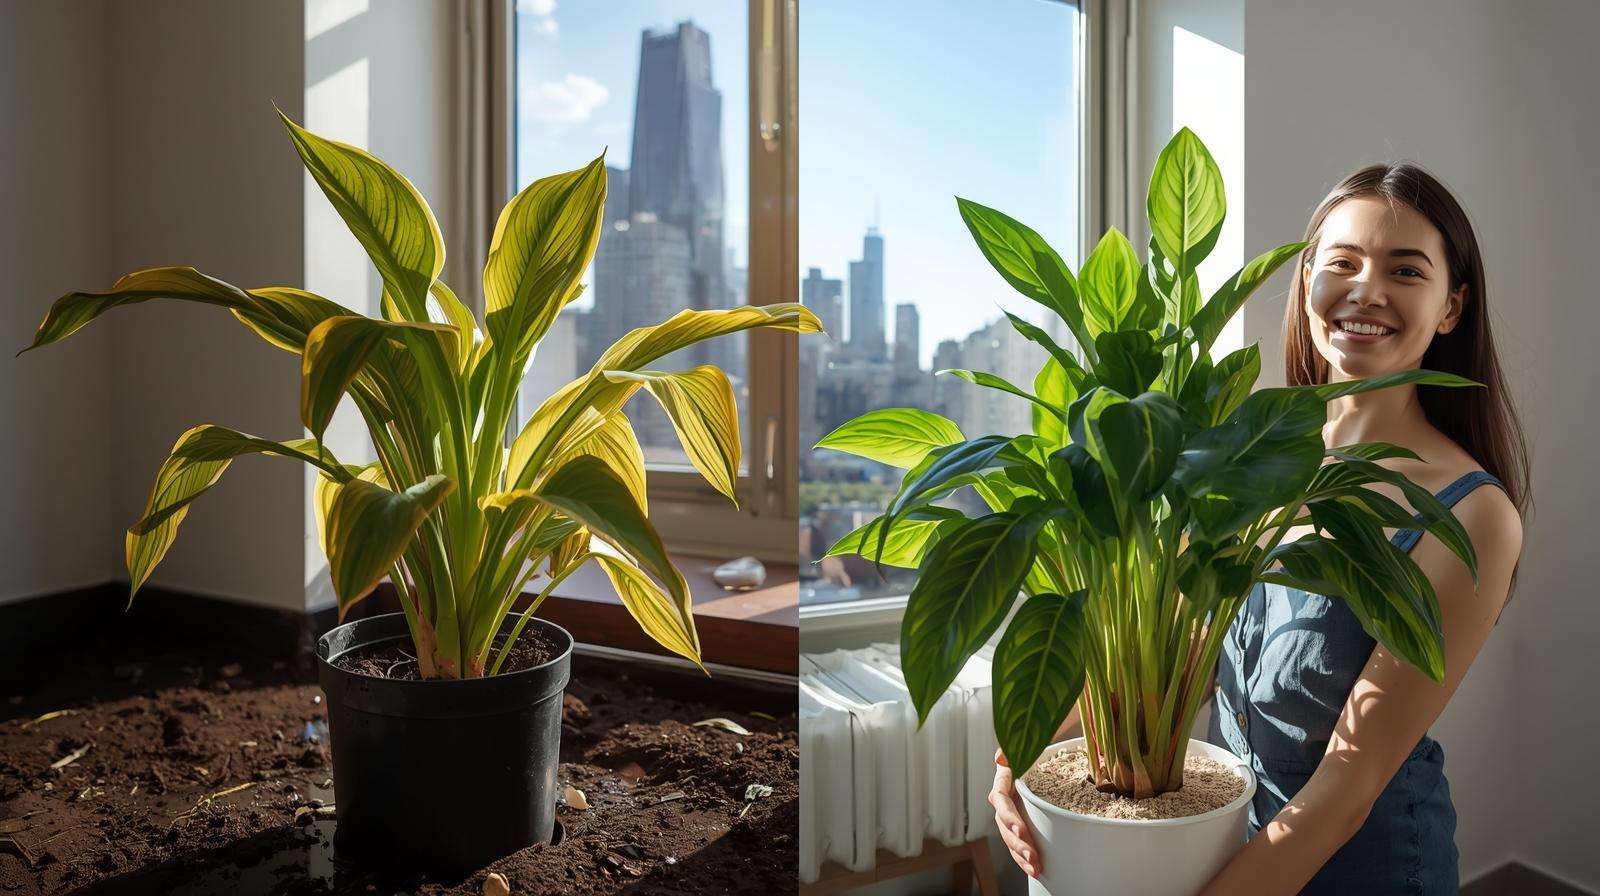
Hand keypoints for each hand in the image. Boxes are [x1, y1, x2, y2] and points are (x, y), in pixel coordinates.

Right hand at [990, 748, 1040, 877]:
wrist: (1038, 756)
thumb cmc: (1029, 749)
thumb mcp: (1022, 745)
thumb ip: (1010, 749)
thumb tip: (1000, 757)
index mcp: (1002, 785)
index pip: (1001, 802)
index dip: (1008, 816)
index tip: (1019, 828)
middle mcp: (1004, 803)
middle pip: (1005, 827)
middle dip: (1018, 843)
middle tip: (1033, 856)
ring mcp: (1011, 817)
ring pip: (1011, 840)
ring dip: (1021, 856)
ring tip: (1036, 869)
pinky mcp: (1020, 826)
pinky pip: (1018, 845)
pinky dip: (1025, 859)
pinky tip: (1035, 870)